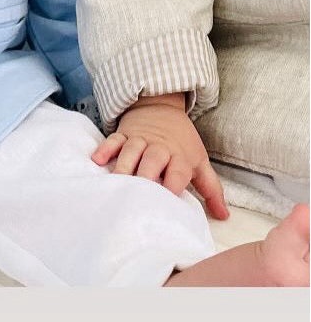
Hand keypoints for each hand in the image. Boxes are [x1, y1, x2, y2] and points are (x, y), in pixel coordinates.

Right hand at [91, 94, 228, 219]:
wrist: (161, 106)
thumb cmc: (181, 141)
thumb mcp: (199, 161)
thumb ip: (211, 189)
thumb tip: (224, 215)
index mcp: (180, 156)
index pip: (177, 171)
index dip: (173, 184)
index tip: (167, 200)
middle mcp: (160, 147)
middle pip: (153, 159)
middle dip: (146, 175)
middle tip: (139, 193)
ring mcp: (140, 139)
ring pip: (131, 150)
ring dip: (124, 165)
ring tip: (116, 182)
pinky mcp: (124, 133)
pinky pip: (113, 140)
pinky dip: (105, 149)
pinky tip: (97, 160)